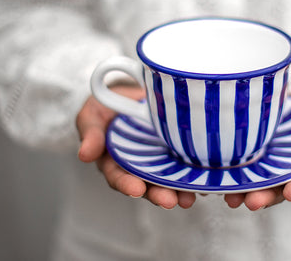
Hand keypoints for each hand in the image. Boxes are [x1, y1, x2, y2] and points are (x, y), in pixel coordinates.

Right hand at [76, 84, 195, 209]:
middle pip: (147, 184)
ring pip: (169, 179)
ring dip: (179, 191)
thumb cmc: (108, 105)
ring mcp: (160, 159)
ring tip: (189, 198)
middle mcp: (138, 165)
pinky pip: (187, 165)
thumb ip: (90, 133)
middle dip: (158, 194)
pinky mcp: (178, 150)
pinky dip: (196, 175)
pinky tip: (206, 181)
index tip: (136, 189)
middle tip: (170, 201)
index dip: (126, 184)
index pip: (118, 176)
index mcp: (114, 161)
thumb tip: (84, 155)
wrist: (133, 90)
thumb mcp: (93, 114)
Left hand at [224, 93, 290, 210]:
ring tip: (230, 198)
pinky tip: (217, 175)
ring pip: (256, 179)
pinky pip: (243, 159)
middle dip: (264, 196)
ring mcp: (271, 159)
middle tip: (252, 202)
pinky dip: (231, 169)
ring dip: (243, 190)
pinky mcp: (257, 145)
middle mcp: (289, 170)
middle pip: (276, 188)